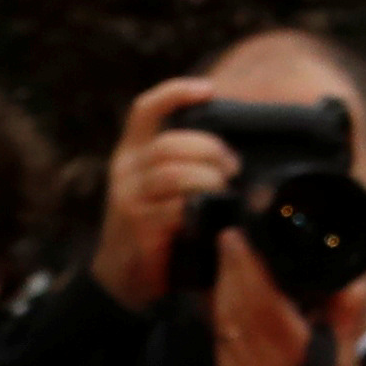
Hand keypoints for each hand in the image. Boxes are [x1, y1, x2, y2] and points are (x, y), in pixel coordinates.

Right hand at [94, 78, 239, 312]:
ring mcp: (128, 198)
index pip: (145, 110)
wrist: (126, 275)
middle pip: (170, 143)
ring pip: (172, 173)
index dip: (174, 93)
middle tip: (234, 167)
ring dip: (208, 178)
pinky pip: (173, 208)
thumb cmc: (158, 223)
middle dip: (210, 149)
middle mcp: (126, 170)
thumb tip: (239, 150)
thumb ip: (190, 162)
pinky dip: (200, 207)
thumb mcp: (168, 186)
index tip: (208, 90)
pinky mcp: (137, 226)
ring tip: (225, 190)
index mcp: (134, 152)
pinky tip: (210, 214)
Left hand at [211, 229, 359, 365]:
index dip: (246, 269)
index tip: (239, 239)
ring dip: (222, 284)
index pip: (260, 301)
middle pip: (235, 304)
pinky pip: (219, 331)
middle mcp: (256, 361)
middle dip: (230, 269)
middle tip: (231, 238)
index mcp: (290, 353)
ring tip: (229, 256)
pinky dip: (221, 305)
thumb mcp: (348, 351)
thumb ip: (345, 312)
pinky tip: (226, 287)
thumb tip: (348, 279)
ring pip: (222, 316)